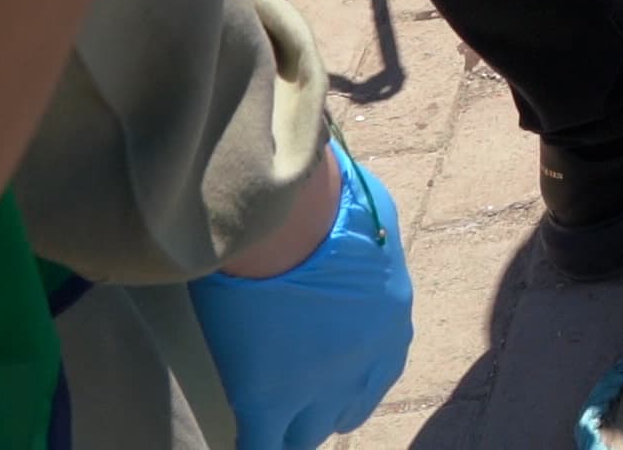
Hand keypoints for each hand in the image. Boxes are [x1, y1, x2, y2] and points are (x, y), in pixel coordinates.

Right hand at [188, 143, 414, 449]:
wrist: (287, 215)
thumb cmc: (329, 197)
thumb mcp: (373, 216)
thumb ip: (369, 245)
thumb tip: (361, 235)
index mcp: (391, 323)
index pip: (373, 376)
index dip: (343, 382)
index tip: (317, 377)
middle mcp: (364, 365)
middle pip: (340, 412)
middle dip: (315, 409)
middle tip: (284, 398)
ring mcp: (316, 388)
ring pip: (302, 435)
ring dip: (282, 425)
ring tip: (254, 411)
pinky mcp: (268, 399)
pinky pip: (259, 446)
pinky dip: (248, 442)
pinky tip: (231, 431)